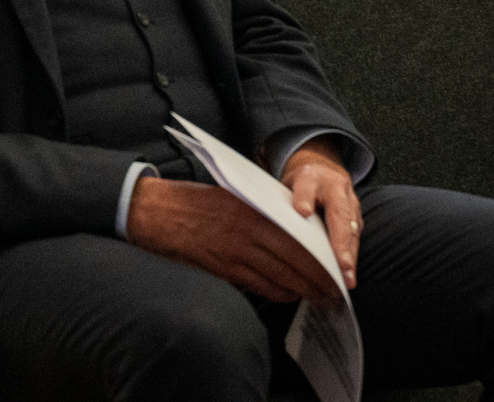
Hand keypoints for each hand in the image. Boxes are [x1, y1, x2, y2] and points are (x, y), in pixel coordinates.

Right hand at [125, 175, 343, 306]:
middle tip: (337, 290)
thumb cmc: (195, 201)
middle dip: (319, 279)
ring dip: (304, 290)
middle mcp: (248, 231)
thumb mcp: (234, 196)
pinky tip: (290, 295)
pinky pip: (260, 287)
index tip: (336, 266)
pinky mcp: (223, 270)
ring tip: (320, 297)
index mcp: (253, 209)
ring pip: (281, 277)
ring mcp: (235, 253)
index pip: (298, 237)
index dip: (320, 256)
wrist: (156, 213)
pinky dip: (279, 293)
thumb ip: (263, 212)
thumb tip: (296, 230)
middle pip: (295, 261)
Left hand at [282, 140, 362, 288]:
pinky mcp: (356, 220)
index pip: (307, 185)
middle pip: (339, 214)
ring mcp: (351, 204)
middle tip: (341, 264)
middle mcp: (337, 189)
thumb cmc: (303, 184)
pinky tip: (347, 277)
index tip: (303, 212)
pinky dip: (351, 258)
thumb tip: (296, 215)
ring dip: (350, 255)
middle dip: (340, 241)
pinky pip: (355, 239)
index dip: (305, 198)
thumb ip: (291, 197)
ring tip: (347, 278)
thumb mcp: (291, 183)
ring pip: (352, 230)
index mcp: (314, 176)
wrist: (324, 173)